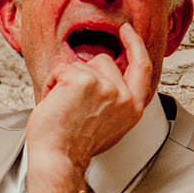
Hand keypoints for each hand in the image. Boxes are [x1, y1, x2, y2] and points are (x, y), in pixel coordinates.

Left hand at [26, 23, 154, 192]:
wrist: (58, 161)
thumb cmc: (75, 147)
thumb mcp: (109, 124)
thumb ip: (115, 100)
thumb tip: (107, 78)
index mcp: (133, 107)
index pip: (142, 67)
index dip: (135, 45)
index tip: (127, 32)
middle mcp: (124, 96)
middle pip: (104, 61)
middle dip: (84, 74)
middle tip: (71, 101)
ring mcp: (106, 87)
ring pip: (81, 64)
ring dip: (66, 81)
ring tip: (63, 107)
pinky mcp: (84, 81)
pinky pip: (62, 69)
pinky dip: (51, 84)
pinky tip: (54, 103)